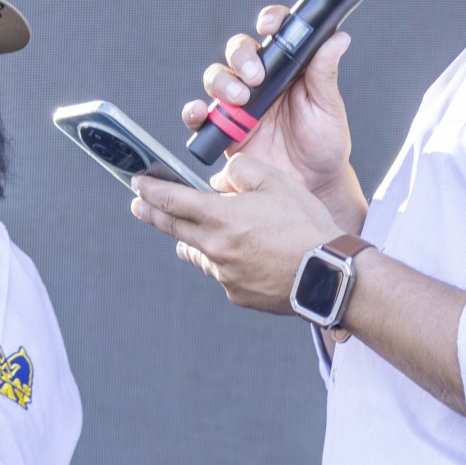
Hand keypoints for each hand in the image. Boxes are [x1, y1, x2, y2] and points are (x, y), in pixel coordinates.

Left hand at [131, 156, 343, 314]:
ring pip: (199, 253)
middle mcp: (215, 248)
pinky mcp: (237, 293)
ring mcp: (224, 274)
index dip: (150, 191)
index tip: (136, 184)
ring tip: (196, 233)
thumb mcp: (277, 181)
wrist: (329, 275)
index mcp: (221, 218)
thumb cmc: (306, 226)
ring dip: (194, 240)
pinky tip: (244, 256)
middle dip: (153, 214)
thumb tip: (220, 180)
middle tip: (138, 206)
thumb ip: (242, 171)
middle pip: (174, 228)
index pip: (172, 201)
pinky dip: (226, 261)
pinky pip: (223, 273)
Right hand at [183, 7, 364, 229]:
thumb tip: (337, 39)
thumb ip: (325, 74)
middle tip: (254, 77)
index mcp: (287, 69)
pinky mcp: (224, 128)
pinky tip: (202, 113)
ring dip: (223, 82)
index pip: (275, 33)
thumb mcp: (328, 107)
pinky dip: (195, 111)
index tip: (269, 26)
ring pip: (217, 77)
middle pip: (238, 51)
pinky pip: (200, 115)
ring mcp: (239, 104)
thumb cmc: (323, 144)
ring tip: (240, 101)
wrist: (310, 185)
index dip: (269, 21)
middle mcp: (260, 81)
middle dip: (241, 57)